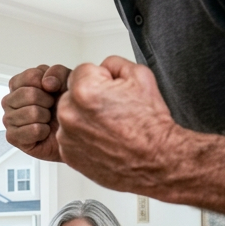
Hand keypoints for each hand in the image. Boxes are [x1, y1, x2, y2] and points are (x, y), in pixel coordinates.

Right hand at [2, 65, 70, 160]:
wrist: (70, 131)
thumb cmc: (63, 107)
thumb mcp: (66, 82)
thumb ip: (57, 72)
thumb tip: (46, 83)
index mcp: (18, 84)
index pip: (31, 76)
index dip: (47, 84)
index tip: (51, 90)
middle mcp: (9, 101)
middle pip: (29, 94)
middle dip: (47, 102)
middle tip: (49, 108)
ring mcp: (8, 119)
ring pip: (32, 113)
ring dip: (46, 118)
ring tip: (46, 120)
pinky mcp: (12, 137)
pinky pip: (33, 130)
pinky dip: (44, 131)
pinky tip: (43, 131)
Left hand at [56, 57, 185, 193]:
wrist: (157, 161)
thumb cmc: (150, 126)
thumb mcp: (140, 76)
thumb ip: (114, 64)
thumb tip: (103, 67)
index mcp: (84, 91)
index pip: (82, 71)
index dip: (101, 79)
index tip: (112, 91)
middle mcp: (70, 113)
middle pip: (72, 94)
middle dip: (89, 98)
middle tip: (113, 111)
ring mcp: (67, 137)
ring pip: (70, 116)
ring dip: (84, 119)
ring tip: (110, 128)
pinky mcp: (68, 155)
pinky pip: (70, 137)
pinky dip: (83, 138)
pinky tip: (103, 141)